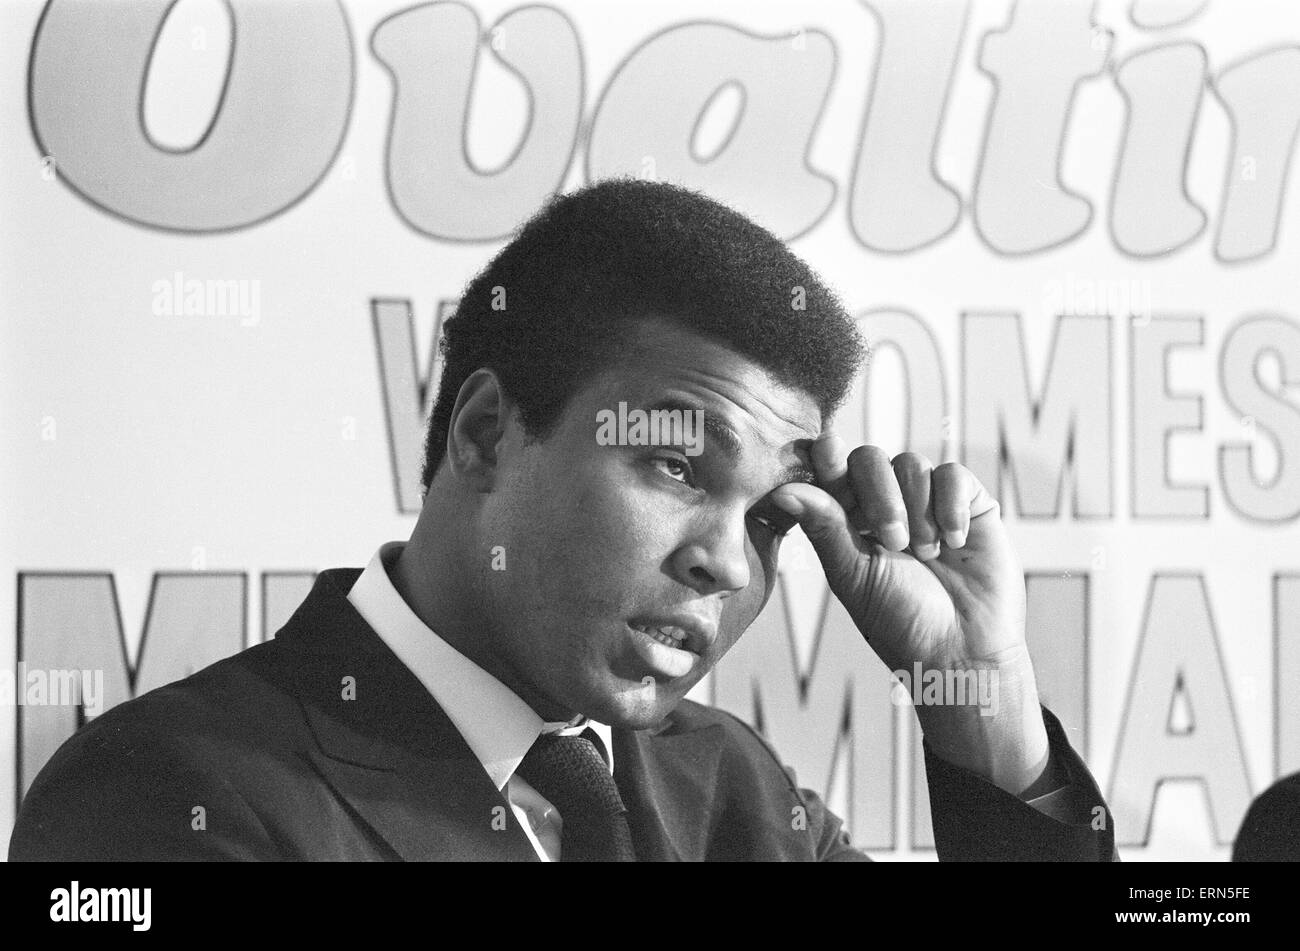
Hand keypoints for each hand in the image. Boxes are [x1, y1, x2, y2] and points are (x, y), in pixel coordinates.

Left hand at [770, 433, 1049, 794]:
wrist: (962, 650)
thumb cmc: (900, 620)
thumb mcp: (854, 575)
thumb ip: (824, 527)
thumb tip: (782, 490)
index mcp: (847, 518)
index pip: (831, 469)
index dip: (827, 458)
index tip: (826, 453)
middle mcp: (886, 502)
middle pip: (869, 457)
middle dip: (879, 496)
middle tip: (894, 542)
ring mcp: (927, 500)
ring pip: (911, 462)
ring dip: (917, 510)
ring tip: (927, 554)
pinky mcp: (968, 502)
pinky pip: (952, 474)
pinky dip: (950, 506)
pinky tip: (954, 543)